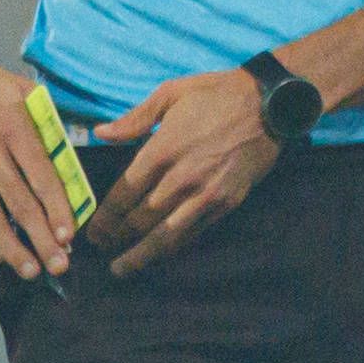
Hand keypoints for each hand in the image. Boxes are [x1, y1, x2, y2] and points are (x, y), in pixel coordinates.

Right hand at [0, 46, 80, 278]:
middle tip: (60, 265)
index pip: (43, 177)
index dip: (58, 210)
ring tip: (31, 270)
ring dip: (11, 247)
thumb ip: (50, 123)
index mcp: (15, 126)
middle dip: (41, 239)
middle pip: (19, 203)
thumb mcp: (24, 91)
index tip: (71, 236)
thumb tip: (75, 158)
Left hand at [87, 67, 285, 274]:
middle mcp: (182, 177)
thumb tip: (100, 133)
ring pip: (166, 234)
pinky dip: (174, 247)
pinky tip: (160, 254)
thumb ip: (134, 118)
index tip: (92, 230)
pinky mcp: (228, 201)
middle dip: (116, 238)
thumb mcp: (170, 93)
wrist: (271, 104)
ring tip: (122, 269)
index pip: (124, 193)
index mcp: (162, 149)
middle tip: (101, 248)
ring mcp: (207, 193)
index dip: (104, 217)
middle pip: (140, 219)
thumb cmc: (218, 93)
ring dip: (141, 255)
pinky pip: (195, 231)